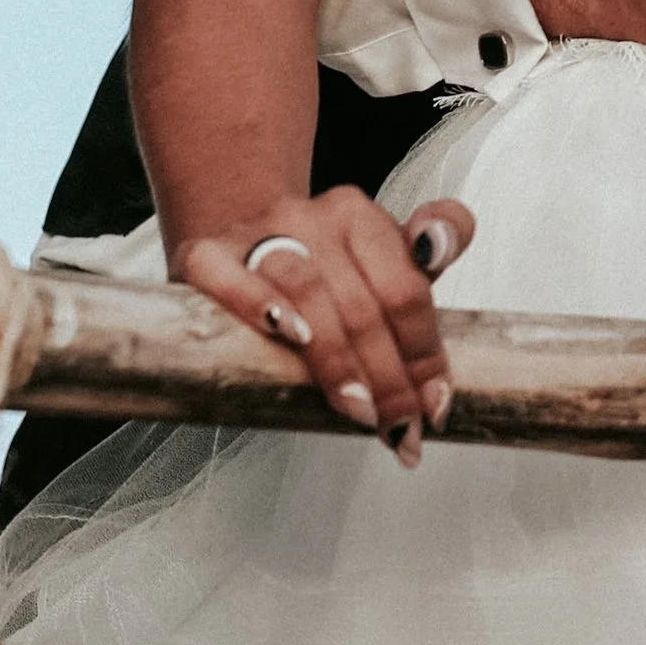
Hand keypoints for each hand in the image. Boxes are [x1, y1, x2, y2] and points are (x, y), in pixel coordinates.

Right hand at [177, 189, 470, 461]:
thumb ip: (438, 238)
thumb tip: (439, 248)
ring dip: (338, 359)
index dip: (425, 354)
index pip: (406, 290)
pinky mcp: (206, 256)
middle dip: (388, 377)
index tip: (434, 407)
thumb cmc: (322, 268)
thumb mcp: (385, 257)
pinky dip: (260, 305)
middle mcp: (310, 216)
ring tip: (358, 408)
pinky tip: (290, 336)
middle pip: (362, 303)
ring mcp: (256, 233)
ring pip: (309, 292)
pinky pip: (230, 279)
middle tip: (398, 428)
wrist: (235, 242)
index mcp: (360, 216)